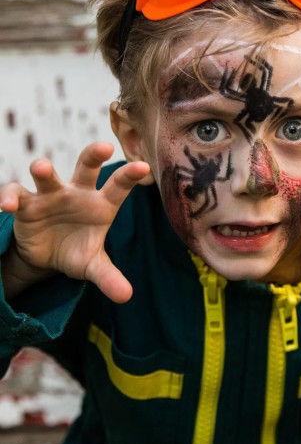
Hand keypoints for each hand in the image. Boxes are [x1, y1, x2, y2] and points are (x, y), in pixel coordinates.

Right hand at [0, 142, 149, 302]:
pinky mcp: (26, 204)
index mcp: (101, 204)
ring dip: (43, 170)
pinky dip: (10, 197)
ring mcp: (51, 195)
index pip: (118, 187)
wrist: (47, 256)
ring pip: (47, 176)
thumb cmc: (77, 250)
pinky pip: (16, 193)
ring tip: (41, 167)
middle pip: (86, 167)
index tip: (144, 167)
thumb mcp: (92, 265)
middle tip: (104, 147)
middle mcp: (78, 192)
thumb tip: (127, 296)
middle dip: (93, 155)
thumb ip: (108, 277)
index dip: (130, 176)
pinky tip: (6, 206)